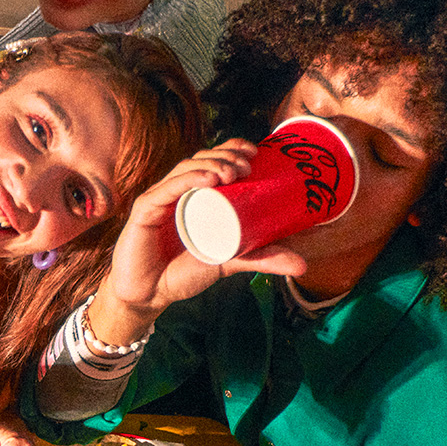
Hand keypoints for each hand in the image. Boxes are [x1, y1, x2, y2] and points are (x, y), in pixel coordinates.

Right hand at [89, 140, 306, 346]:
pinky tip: (207, 178)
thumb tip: (302, 266)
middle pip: (201, 160)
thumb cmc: (184, 272)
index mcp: (194, 194)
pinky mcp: (144, 210)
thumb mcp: (231, 262)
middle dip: (225, 156)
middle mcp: (176, 191)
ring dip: (211, 165)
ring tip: (232, 172)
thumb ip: (263, 259)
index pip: (213, 161)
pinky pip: (164, 190)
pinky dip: (187, 180)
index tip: (256, 152)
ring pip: (185, 170)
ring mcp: (159, 198)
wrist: (149, 295)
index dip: (232, 150)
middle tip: (248, 165)